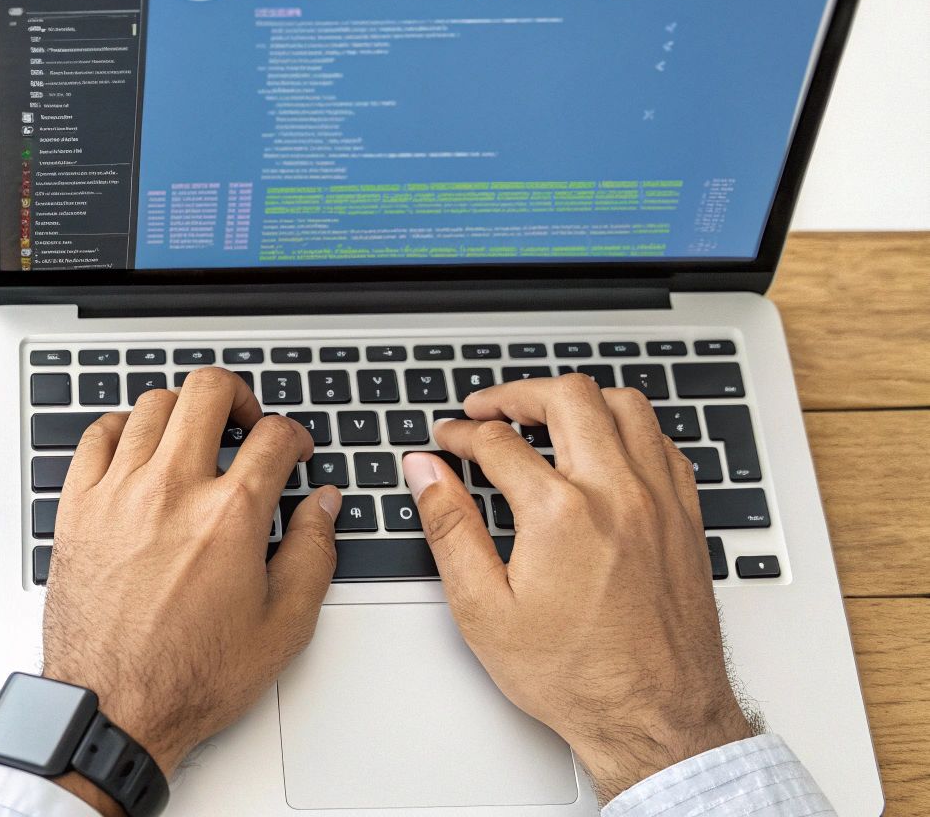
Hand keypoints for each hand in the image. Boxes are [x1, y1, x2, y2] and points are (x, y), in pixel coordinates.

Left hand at [40, 368, 342, 815]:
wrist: (113, 707)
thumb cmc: (191, 677)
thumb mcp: (283, 627)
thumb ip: (313, 553)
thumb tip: (322, 505)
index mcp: (230, 516)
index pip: (274, 435)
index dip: (295, 436)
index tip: (292, 452)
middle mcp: (172, 490)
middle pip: (208, 391)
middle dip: (239, 397)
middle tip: (246, 424)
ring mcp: (118, 492)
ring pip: (152, 404)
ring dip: (184, 412)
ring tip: (195, 438)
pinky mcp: (78, 506)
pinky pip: (96, 435)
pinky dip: (122, 429)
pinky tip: (137, 449)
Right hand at [402, 374, 754, 801]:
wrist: (656, 718)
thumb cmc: (576, 675)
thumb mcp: (483, 609)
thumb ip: (449, 527)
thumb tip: (427, 471)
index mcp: (561, 513)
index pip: (499, 441)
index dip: (461, 434)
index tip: (446, 440)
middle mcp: (618, 494)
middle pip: (568, 398)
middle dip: (517, 393)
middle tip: (488, 409)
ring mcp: (660, 501)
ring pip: (626, 406)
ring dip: (578, 401)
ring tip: (543, 416)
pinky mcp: (686, 517)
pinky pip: (662, 442)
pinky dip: (626, 429)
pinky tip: (602, 448)